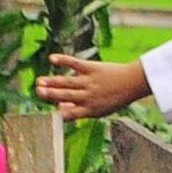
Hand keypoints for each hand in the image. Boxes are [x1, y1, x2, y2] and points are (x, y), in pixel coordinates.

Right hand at [36, 54, 150, 118]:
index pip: (71, 114)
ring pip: (68, 82)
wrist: (132, 83)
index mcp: (90, 110)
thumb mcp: (100, 110)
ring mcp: (90, 82)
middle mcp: (89, 96)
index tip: (49, 110)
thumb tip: (59, 108)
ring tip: (39, 81)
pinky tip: (52, 59)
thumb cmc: (114, 98)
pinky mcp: (92, 68)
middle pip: (67, 95)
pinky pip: (76, 64)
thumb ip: (80, 110)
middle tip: (38, 92)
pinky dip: (64, 61)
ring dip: (53, 81)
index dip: (60, 112)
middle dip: (52, 94)